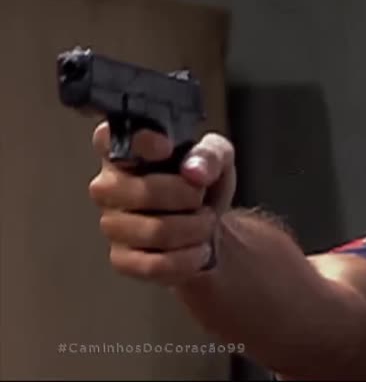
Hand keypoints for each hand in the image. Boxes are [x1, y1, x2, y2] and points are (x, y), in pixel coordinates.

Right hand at [88, 122, 236, 285]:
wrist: (209, 227)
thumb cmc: (202, 185)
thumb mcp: (218, 158)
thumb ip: (210, 154)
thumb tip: (194, 170)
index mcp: (124, 152)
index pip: (109, 139)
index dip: (138, 142)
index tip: (167, 148)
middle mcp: (108, 187)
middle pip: (143, 192)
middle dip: (187, 196)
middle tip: (201, 198)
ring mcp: (112, 225)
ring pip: (155, 231)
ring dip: (194, 229)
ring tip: (205, 223)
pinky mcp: (122, 259)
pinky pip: (154, 264)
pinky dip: (188, 259)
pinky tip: (198, 250)